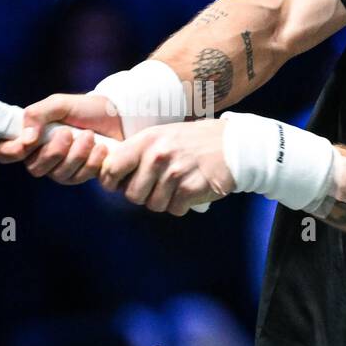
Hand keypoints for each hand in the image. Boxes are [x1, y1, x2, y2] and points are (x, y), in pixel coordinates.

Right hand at [0, 93, 122, 184]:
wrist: (118, 117)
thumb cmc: (84, 109)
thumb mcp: (59, 104)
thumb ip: (37, 115)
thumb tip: (26, 138)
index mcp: (29, 136)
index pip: (5, 152)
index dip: (11, 151)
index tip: (27, 143)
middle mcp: (40, 155)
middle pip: (34, 168)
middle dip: (54, 151)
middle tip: (68, 132)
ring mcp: (59, 169)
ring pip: (58, 175)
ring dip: (76, 154)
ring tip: (89, 135)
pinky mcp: (79, 176)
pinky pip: (78, 178)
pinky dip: (91, 162)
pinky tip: (101, 148)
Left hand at [98, 118, 232, 215]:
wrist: (235, 146)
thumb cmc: (195, 141)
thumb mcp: (164, 135)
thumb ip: (139, 152)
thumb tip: (112, 175)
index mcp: (147, 140)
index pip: (111, 167)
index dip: (111, 181)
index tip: (118, 185)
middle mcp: (157, 156)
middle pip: (132, 195)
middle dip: (143, 195)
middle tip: (157, 186)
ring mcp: (174, 173)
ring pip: (153, 205)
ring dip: (164, 201)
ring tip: (176, 186)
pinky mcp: (190, 189)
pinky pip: (174, 209)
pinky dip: (181, 205)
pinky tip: (190, 190)